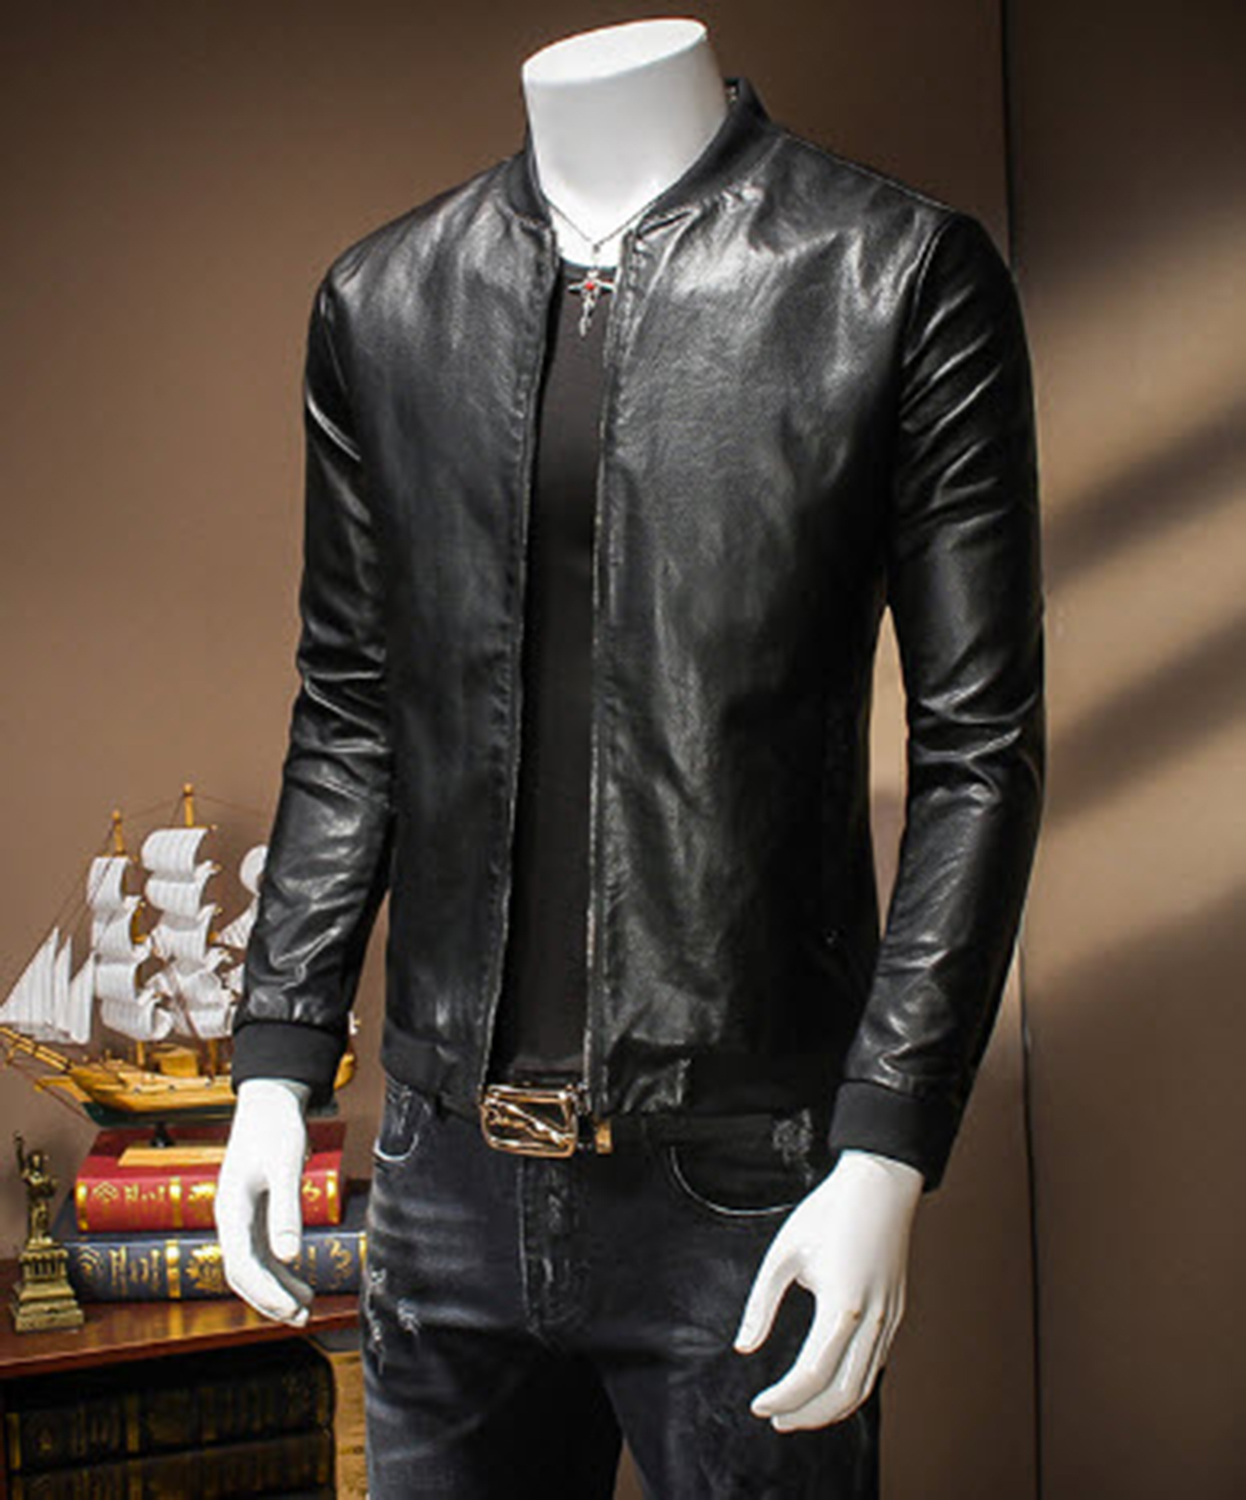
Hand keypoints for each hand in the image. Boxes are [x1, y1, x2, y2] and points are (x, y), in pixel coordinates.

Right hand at [215, 1077, 314, 1325]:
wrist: (270, 1102)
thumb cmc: (276, 1128)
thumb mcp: (285, 1165)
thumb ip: (286, 1209)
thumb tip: (289, 1256)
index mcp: (231, 1209)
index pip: (240, 1264)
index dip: (264, 1291)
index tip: (290, 1308)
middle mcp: (230, 1218)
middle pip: (243, 1272)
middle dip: (270, 1299)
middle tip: (301, 1317)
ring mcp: (240, 1218)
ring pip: (252, 1267)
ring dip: (275, 1290)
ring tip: (305, 1309)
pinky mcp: (254, 1213)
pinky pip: (262, 1254)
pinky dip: (280, 1272)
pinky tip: (301, 1283)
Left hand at [733, 1148, 923, 1429]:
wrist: (880, 1185)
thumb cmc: (827, 1213)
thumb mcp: (783, 1253)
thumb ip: (761, 1305)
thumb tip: (743, 1348)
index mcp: (842, 1306)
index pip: (811, 1375)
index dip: (783, 1398)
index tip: (758, 1404)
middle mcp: (872, 1320)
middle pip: (843, 1394)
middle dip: (807, 1415)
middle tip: (775, 1419)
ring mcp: (889, 1319)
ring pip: (864, 1386)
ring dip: (830, 1409)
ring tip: (797, 1411)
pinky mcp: (894, 1314)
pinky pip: (875, 1366)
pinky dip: (851, 1388)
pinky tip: (825, 1385)